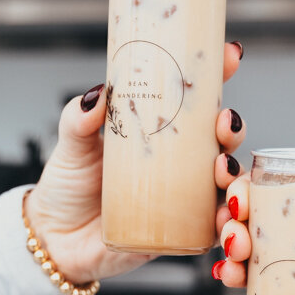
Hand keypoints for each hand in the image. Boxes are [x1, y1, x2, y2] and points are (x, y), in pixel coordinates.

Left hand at [26, 41, 245, 283]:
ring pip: (228, 184)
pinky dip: (227, 223)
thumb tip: (96, 95)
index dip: (219, 76)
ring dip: (238, 175)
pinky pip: (214, 229)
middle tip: (224, 124)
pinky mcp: (181, 235)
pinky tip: (224, 218)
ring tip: (222, 171)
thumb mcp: (72, 145)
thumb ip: (78, 119)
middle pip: (222, 141)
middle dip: (233, 129)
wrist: (56, 240)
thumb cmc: (68, 188)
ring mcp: (183, 199)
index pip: (197, 101)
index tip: (229, 55)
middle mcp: (179, 164)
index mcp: (161, 133)